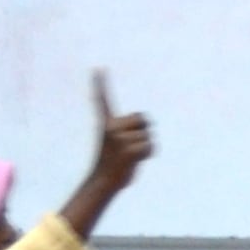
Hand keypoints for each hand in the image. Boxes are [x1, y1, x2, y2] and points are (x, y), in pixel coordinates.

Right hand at [60, 72, 152, 238]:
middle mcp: (111, 127)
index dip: (101, 84)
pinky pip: (151, 146)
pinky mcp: (128, 149)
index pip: (103, 100)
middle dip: (144, 131)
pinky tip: (134, 161)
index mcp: (107, 124)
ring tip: (130, 156)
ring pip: (149, 136)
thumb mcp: (118, 143)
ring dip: (146, 147)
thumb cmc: (114, 162)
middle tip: (130, 147)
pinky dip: (148, 155)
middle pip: (144, 118)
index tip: (99, 68)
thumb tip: (141, 125)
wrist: (104, 181)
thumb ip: (128, 132)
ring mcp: (119, 138)